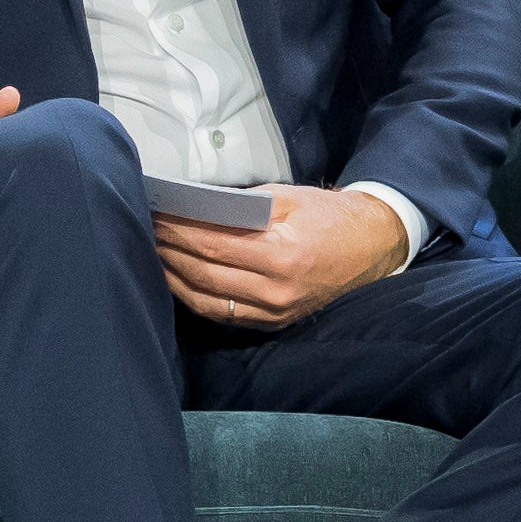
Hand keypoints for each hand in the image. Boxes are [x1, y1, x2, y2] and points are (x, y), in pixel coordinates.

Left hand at [161, 183, 414, 334]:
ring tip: (154, 254)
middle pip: (204, 274)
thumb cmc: (332, 216)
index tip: (157, 214)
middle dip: (170, 251)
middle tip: (147, 230)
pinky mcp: (273, 323)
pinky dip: (195, 297)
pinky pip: (223, 314)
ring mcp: (274, 312)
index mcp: (283, 255)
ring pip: (207, 300)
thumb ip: (244, 206)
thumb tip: (195, 207)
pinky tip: (178, 279)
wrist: (374, 248)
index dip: (180, 231)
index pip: (215, 245)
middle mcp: (276, 291)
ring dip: (175, 278)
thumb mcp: (292, 198)